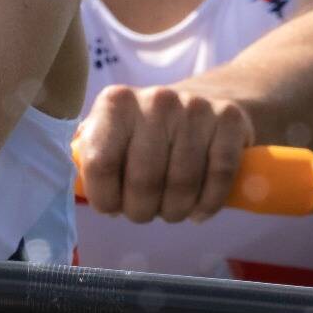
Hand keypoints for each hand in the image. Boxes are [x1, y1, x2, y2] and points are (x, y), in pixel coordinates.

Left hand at [77, 84, 253, 222]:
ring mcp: (195, 108)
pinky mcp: (230, 120)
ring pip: (182, 184)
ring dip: (174, 211)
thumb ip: (93, 155)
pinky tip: (198, 210)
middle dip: (141, 211)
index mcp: (117, 102)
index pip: (101, 163)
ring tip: (171, 211)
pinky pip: (218, 177)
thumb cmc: (150, 129)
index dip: (105, 198)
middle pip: (143, 181)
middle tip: (145, 213)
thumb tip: (82, 188)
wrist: (209, 99)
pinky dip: (208, 204)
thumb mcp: (114, 132)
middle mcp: (156, 100)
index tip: (112, 208)